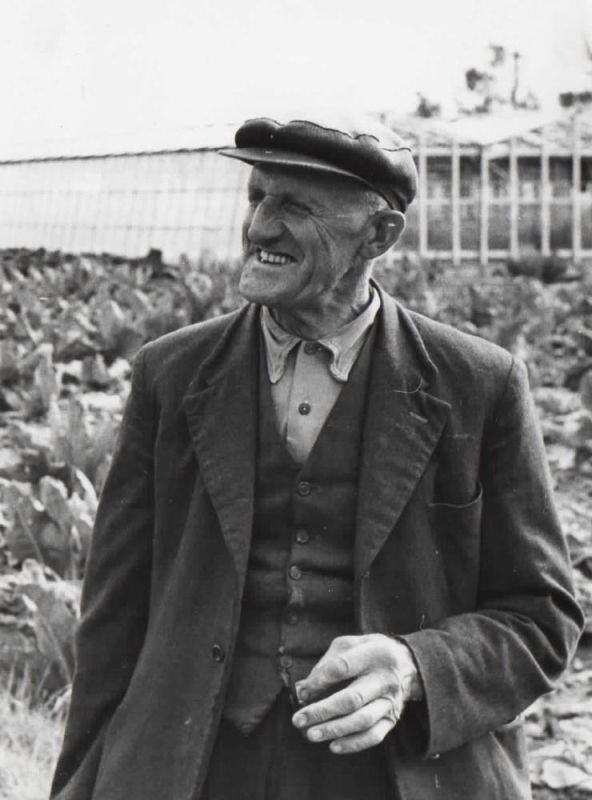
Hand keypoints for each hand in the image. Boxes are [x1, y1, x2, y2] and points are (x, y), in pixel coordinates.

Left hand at [291, 634, 422, 753]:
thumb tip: (305, 689)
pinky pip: (374, 736)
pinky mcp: (392, 719)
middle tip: (299, 720)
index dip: (319, 680)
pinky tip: (333, 746)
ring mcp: (390, 701)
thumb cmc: (369, 652)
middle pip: (352, 698)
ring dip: (334, 730)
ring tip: (311, 734)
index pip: (342, 667)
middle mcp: (385, 679)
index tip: (302, 692)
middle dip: (322, 711)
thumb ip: (327, 663)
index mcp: (374, 653)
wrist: (406, 664)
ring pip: (362, 720)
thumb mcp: (350, 644)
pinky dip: (353, 744)